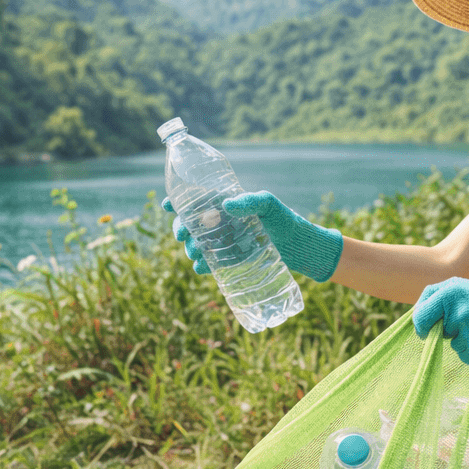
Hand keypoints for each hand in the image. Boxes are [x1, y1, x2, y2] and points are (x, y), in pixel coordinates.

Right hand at [162, 191, 342, 282]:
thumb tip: (227, 205)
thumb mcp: (269, 205)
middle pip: (192, 223)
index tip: (168, 204)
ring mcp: (225, 242)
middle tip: (182, 235)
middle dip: (181, 228)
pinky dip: (203, 266)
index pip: (196, 200)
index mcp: (226, 204)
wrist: (300, 248)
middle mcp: (222, 222)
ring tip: (194, 253)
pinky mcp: (231, 260)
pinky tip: (201, 268)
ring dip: (191, 248)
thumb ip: (251, 201)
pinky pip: (210, 263)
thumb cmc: (285, 220)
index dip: (178, 201)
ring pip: (198, 244)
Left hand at [412, 277, 468, 365]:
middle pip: (438, 332)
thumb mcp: (461, 288)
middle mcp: (458, 312)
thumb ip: (437, 298)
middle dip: (448, 331)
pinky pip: (466, 356)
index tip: (425, 330)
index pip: (421, 315)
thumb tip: (417, 318)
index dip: (421, 325)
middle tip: (467, 322)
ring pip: (454, 345)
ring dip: (464, 341)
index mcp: (450, 292)